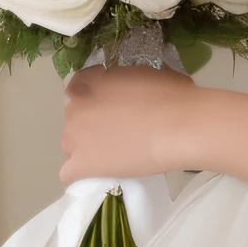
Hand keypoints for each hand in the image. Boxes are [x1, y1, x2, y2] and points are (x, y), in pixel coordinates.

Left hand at [59, 64, 197, 183]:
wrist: (179, 127)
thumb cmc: (170, 96)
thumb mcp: (141, 72)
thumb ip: (120, 80)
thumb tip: (123, 90)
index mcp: (89, 84)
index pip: (78, 87)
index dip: (93, 95)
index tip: (111, 101)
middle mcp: (76, 109)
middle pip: (74, 118)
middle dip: (90, 122)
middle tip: (117, 129)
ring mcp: (76, 138)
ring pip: (70, 145)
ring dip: (84, 148)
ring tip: (110, 154)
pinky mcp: (82, 166)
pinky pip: (68, 173)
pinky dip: (78, 174)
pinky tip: (95, 174)